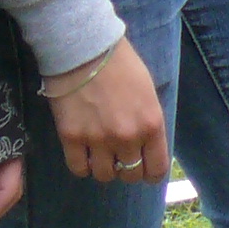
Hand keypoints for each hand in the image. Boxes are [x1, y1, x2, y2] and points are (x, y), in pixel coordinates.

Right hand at [45, 36, 169, 187]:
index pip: (157, 168)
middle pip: (130, 175)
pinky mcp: (71, 138)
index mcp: (151, 124)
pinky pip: (79, 169)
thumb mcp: (148, 93)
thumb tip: (146, 147)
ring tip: (102, 154)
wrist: (87, 51)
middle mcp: (127, 137)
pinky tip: (84, 154)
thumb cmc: (122, 66)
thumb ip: (148, 123)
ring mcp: (98, 140)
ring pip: (104, 176)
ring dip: (105, 168)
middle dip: (128, 169)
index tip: (146, 170)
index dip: (151, 173)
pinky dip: (83, 166)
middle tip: (122, 157)